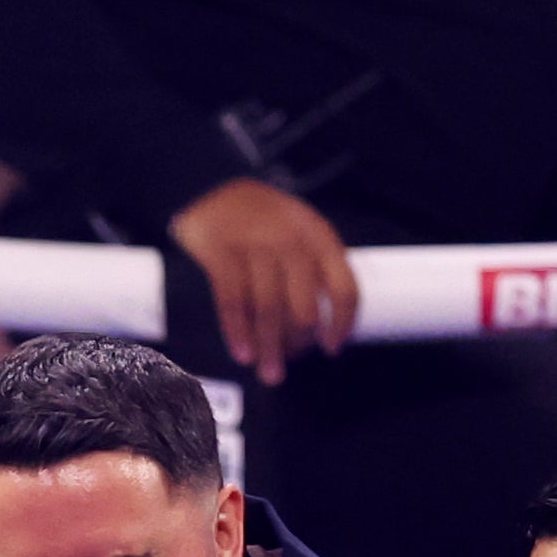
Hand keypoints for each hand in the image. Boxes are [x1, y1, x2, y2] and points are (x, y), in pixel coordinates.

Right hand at [166, 177, 353, 386]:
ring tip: (268, 372)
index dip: (342, 324)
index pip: (345, 288)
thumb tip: (321, 322)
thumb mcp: (300, 229)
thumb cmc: (260, 217)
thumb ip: (314, 266)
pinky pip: (233, 302)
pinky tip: (241, 352)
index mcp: (319, 237)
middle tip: (287, 363)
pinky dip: (237, 332)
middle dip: (298, 345)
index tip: (332, 347)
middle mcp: (291, 242)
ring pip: (268, 311)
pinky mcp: (222, 254)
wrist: (211, 185)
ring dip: (269, 348)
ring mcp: (255, 247)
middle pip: (303, 308)